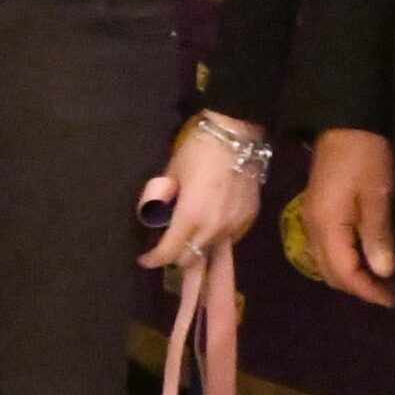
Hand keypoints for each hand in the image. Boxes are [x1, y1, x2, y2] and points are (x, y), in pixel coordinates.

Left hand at [138, 114, 265, 270]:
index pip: (170, 252)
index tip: (145, 259)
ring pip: (212, 250)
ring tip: (191, 235)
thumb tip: (154, 214)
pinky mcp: (249, 218)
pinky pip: (230, 238)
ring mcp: (235, 225)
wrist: (236, 135)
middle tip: (167, 246)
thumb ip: (161, 198)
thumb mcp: (171, 172)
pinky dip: (217, 236)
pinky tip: (211, 223)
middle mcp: (214, 228)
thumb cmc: (199, 151)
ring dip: (198, 248)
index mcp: (190, 216)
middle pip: (191, 259)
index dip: (154, 259)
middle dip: (176, 256)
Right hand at [305, 128, 394, 306]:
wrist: (347, 120)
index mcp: (326, 225)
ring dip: (353, 276)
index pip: (344, 273)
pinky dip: (347, 260)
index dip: (368, 291)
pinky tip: (367, 258)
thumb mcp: (377, 194)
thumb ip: (377, 234)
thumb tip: (383, 272)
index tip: (394, 299)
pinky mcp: (318, 211)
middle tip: (392, 293)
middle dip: (359, 288)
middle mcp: (312, 228)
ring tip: (382, 280)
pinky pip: (328, 248)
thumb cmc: (365, 155)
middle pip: (331, 273)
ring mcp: (312, 219)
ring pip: (327, 263)